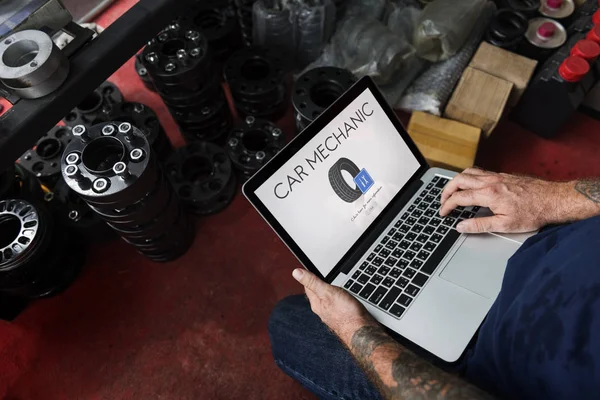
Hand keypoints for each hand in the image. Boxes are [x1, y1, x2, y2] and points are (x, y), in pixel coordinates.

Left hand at [292, 268, 376, 344]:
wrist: (360, 332)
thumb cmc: (345, 313)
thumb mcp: (327, 292)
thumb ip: (312, 282)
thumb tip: (296, 272)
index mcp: (316, 303)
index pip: (308, 287)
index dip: (308, 276)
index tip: (308, 269)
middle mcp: (322, 310)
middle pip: (317, 294)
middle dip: (318, 285)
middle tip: (319, 276)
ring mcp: (332, 315)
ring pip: (327, 301)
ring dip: (328, 293)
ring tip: (331, 286)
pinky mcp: (342, 318)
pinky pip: (336, 306)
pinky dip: (337, 300)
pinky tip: (343, 300)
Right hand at [439, 168, 566, 233]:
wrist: (552, 200)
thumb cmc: (532, 213)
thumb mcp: (504, 225)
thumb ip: (479, 225)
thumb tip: (461, 226)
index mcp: (488, 194)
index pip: (459, 197)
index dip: (447, 206)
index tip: (443, 213)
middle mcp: (490, 182)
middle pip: (459, 180)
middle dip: (446, 190)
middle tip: (443, 201)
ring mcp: (496, 176)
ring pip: (468, 172)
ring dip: (456, 181)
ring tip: (452, 191)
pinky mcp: (502, 175)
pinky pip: (478, 171)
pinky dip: (468, 177)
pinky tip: (470, 185)